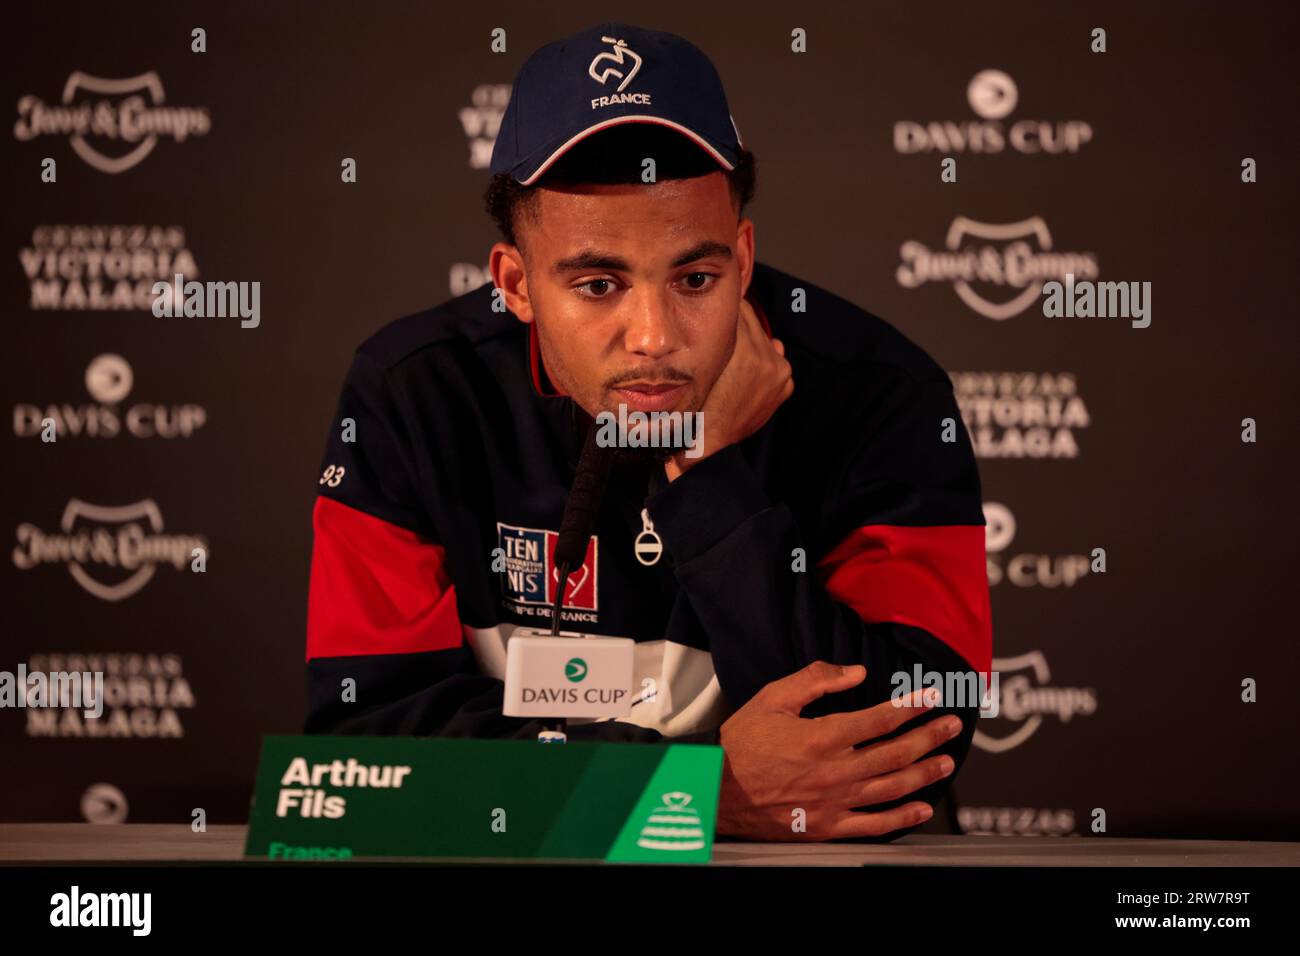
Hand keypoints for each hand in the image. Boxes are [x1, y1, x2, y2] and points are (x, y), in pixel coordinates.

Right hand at [665, 296, 792, 479]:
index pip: (738, 308)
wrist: (710, 442)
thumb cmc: (696, 403)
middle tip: (722, 323)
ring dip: (751, 341)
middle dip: (737, 321)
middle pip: (752, 320)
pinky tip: (748, 371)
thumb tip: (726, 310)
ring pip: (764, 339)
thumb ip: (718, 336)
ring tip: (733, 353)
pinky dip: (764, 361)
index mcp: (744, 351)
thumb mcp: (700, 365)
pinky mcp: (785, 384)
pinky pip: (776, 360)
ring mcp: (779, 371)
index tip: (715, 301)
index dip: (724, 306)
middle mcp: (766, 358)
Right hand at [714, 660, 961, 840]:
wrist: (716, 789)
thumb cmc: (742, 741)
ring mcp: (834, 802)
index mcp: (822, 737)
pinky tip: (921, 808)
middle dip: (928, 736)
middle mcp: (835, 771)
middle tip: (952, 725)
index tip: (933, 696)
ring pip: (891, 788)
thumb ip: (816, 680)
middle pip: (895, 753)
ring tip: (946, 761)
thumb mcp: (773, 698)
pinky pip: (873, 825)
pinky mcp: (827, 827)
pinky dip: (901, 818)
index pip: (880, 719)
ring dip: (924, 773)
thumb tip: (856, 672)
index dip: (912, 705)